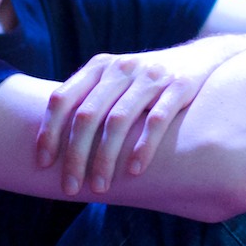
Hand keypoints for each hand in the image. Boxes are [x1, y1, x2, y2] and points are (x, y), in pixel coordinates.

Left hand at [35, 34, 245, 195]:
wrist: (201, 57)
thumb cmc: (147, 80)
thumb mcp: (116, 80)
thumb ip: (88, 100)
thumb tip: (51, 143)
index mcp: (100, 67)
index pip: (62, 99)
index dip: (49, 132)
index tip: (43, 164)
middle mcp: (121, 69)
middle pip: (87, 116)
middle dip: (75, 156)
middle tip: (70, 187)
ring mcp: (150, 77)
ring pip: (118, 121)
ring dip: (105, 158)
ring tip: (99, 187)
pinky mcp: (179, 87)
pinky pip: (156, 120)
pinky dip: (143, 147)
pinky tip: (133, 170)